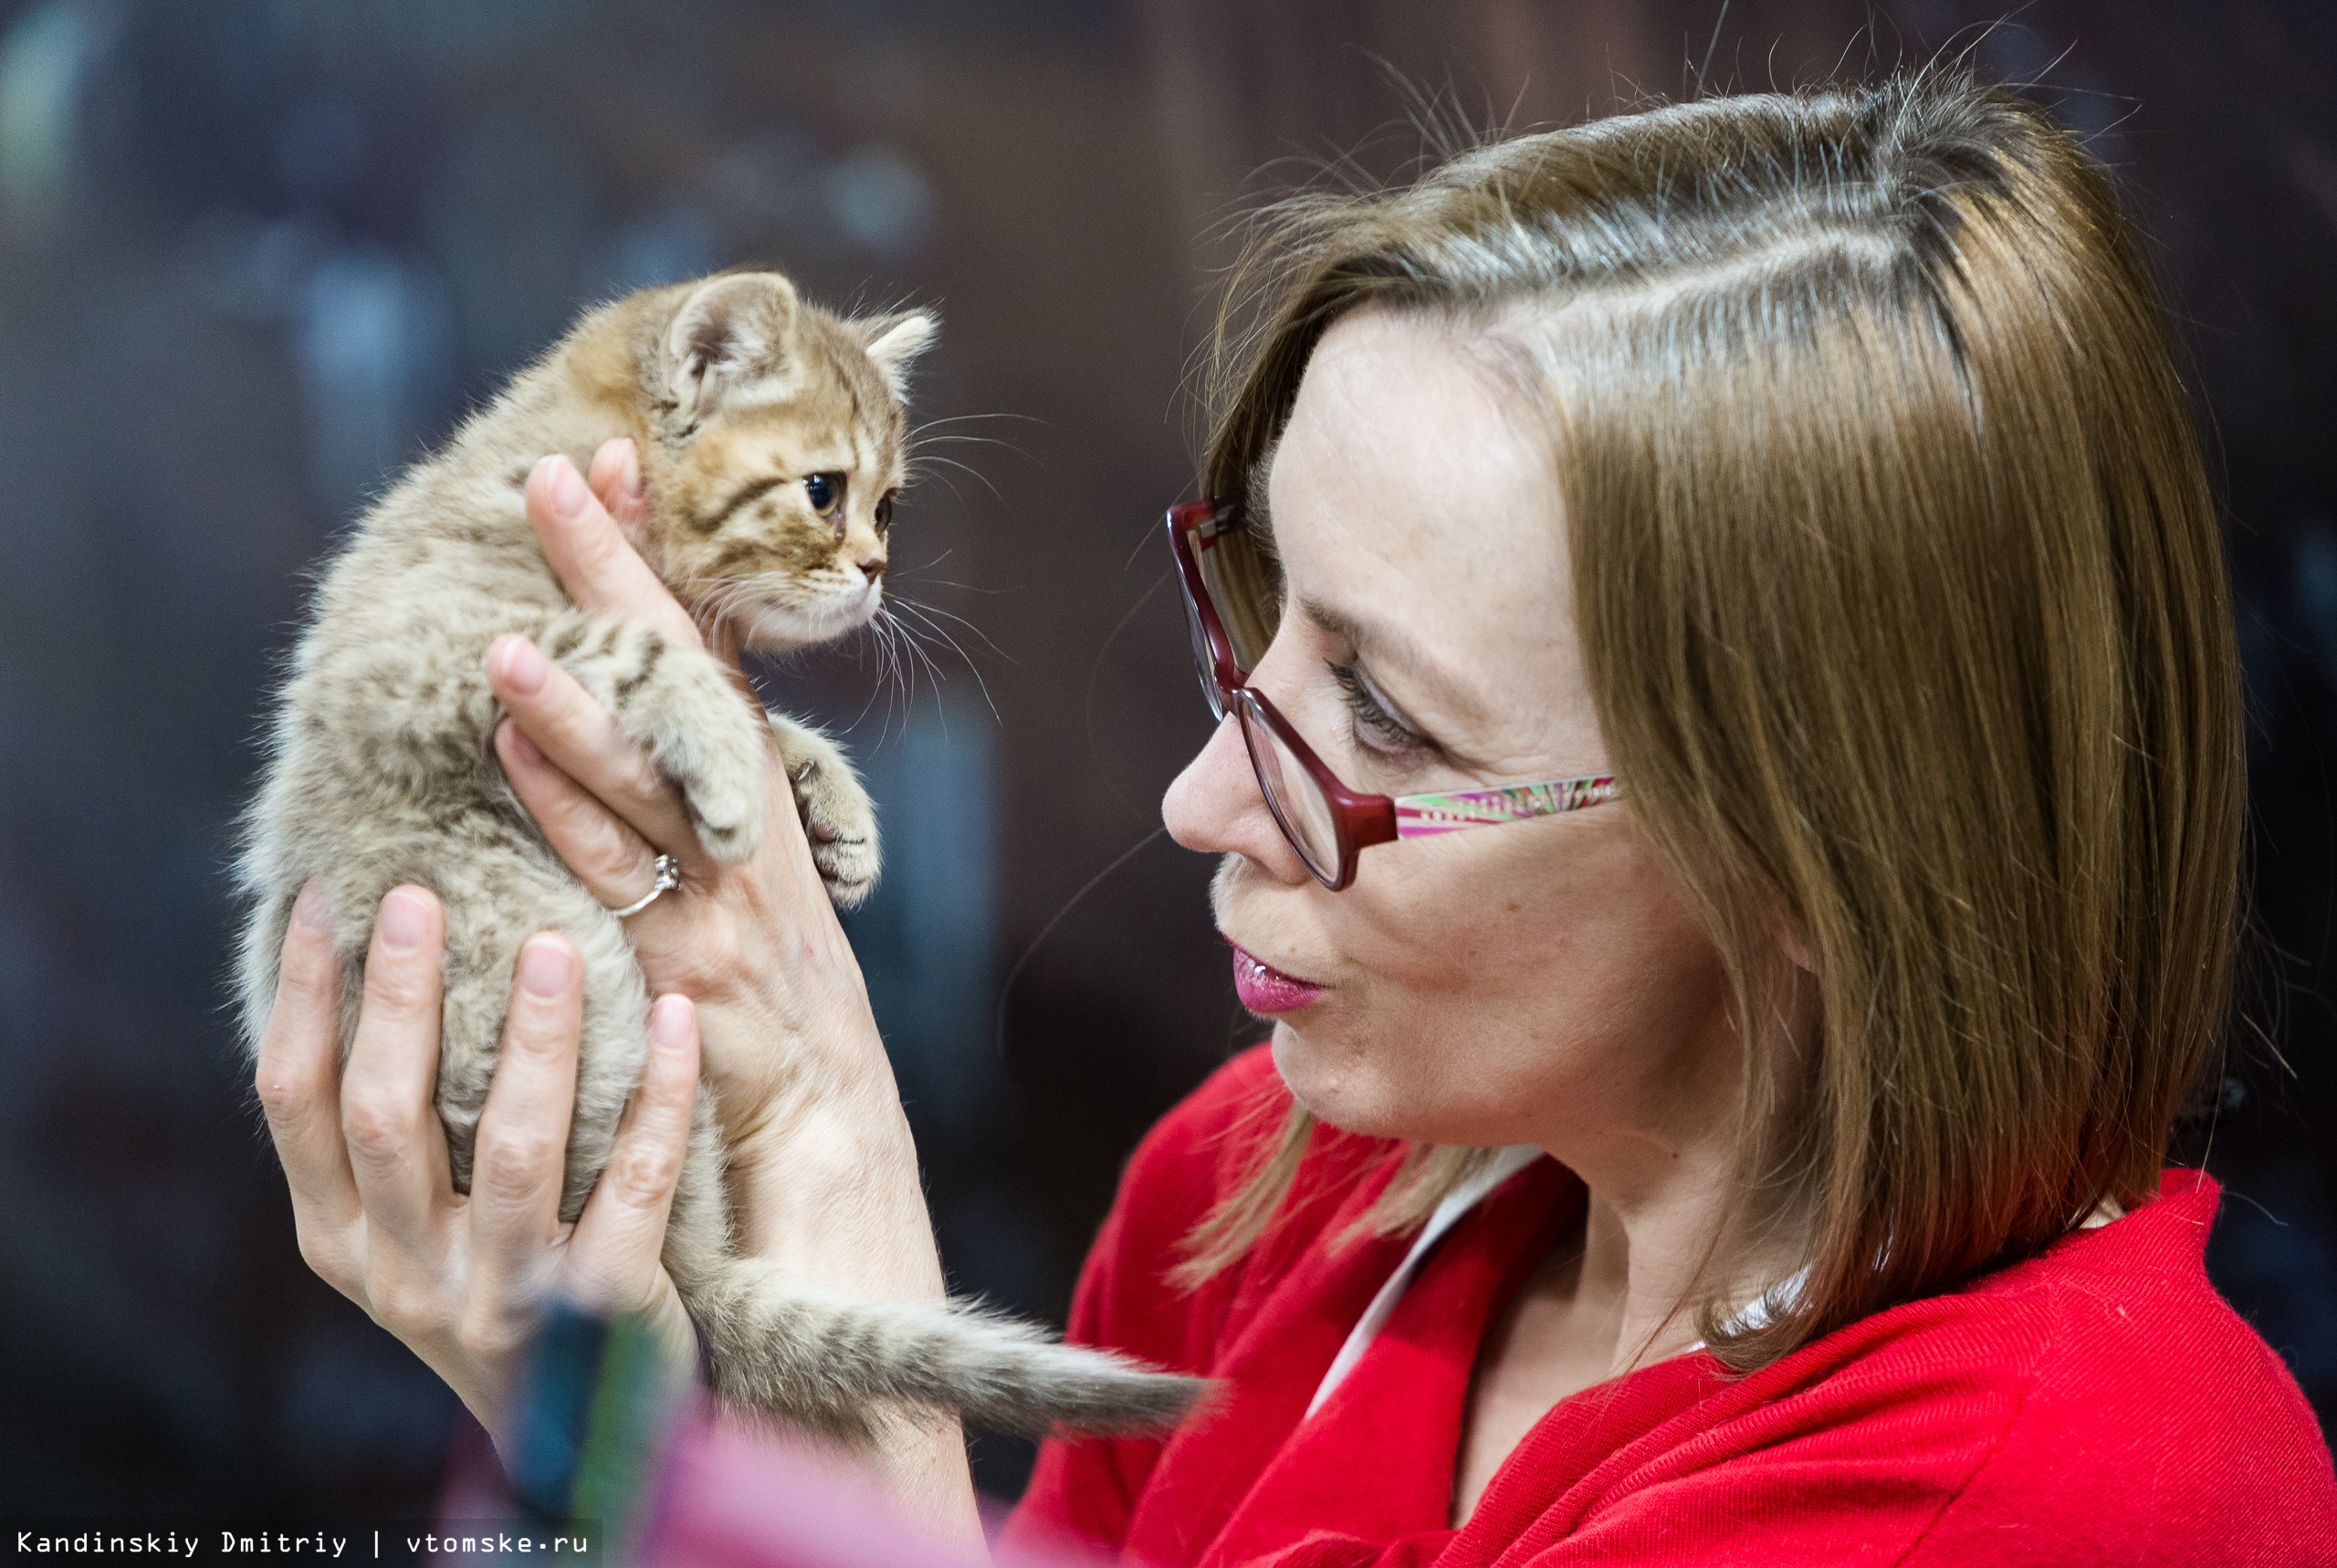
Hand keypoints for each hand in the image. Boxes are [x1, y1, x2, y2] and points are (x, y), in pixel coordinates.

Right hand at [253, 880, 701, 1449]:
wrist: (584, 1435)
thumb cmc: (498, 1286)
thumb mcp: (416, 1228)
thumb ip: (396, 1130)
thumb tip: (386, 961)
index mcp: (341, 1239)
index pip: (296, 1103)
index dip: (302, 997)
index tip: (326, 897)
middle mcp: (404, 1271)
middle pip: (388, 1115)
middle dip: (403, 999)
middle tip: (423, 894)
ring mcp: (502, 1296)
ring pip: (512, 1149)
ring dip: (534, 1040)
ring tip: (557, 944)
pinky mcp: (603, 1311)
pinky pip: (636, 1186)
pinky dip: (659, 1096)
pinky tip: (677, 1020)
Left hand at [493, 444, 977, 1535]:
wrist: (846, 1197)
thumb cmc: (784, 1080)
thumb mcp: (747, 946)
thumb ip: (694, 857)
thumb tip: (632, 777)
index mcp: (760, 840)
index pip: (701, 682)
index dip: (654, 577)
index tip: (607, 474)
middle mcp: (757, 859)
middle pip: (689, 700)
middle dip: (621, 581)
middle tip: (555, 471)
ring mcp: (741, 920)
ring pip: (660, 787)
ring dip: (584, 692)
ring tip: (510, 613)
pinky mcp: (718, 989)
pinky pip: (640, 887)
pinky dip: (581, 812)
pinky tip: (520, 753)